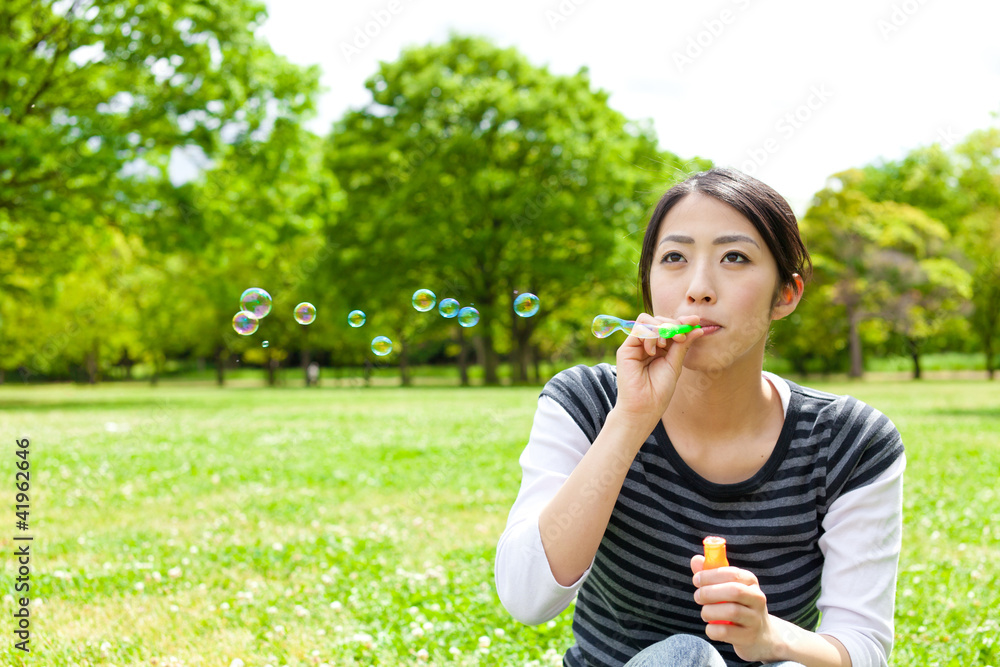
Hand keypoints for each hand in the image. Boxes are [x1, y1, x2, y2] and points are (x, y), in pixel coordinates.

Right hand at [613, 313, 703, 431]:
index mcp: (660, 348)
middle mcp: (647, 344)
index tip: (695, 321)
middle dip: (672, 324)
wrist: (645, 407)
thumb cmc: (659, 390)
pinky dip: (650, 336)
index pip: (669, 326)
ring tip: (666, 345)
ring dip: (661, 329)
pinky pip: (639, 329)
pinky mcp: (626, 349)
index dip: (682, 321)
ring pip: (647, 320)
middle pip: (658, 320)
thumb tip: (697, 328)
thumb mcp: (675, 364)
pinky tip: (654, 351)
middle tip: (681, 337)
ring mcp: (635, 345)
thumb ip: (683, 345)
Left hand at [691, 555, 780, 662]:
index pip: (732, 573)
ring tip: (705, 613)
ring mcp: (755, 619)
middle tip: (697, 597)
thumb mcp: (727, 586)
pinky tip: (711, 627)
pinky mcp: (749, 637)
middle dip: (709, 593)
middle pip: (734, 591)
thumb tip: (695, 560)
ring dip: (709, 611)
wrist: (760, 635)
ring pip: (731, 612)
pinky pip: (726, 632)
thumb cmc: (738, 605)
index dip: (710, 575)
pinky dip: (712, 629)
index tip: (696, 579)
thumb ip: (711, 572)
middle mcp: (757, 599)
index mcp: (750, 582)